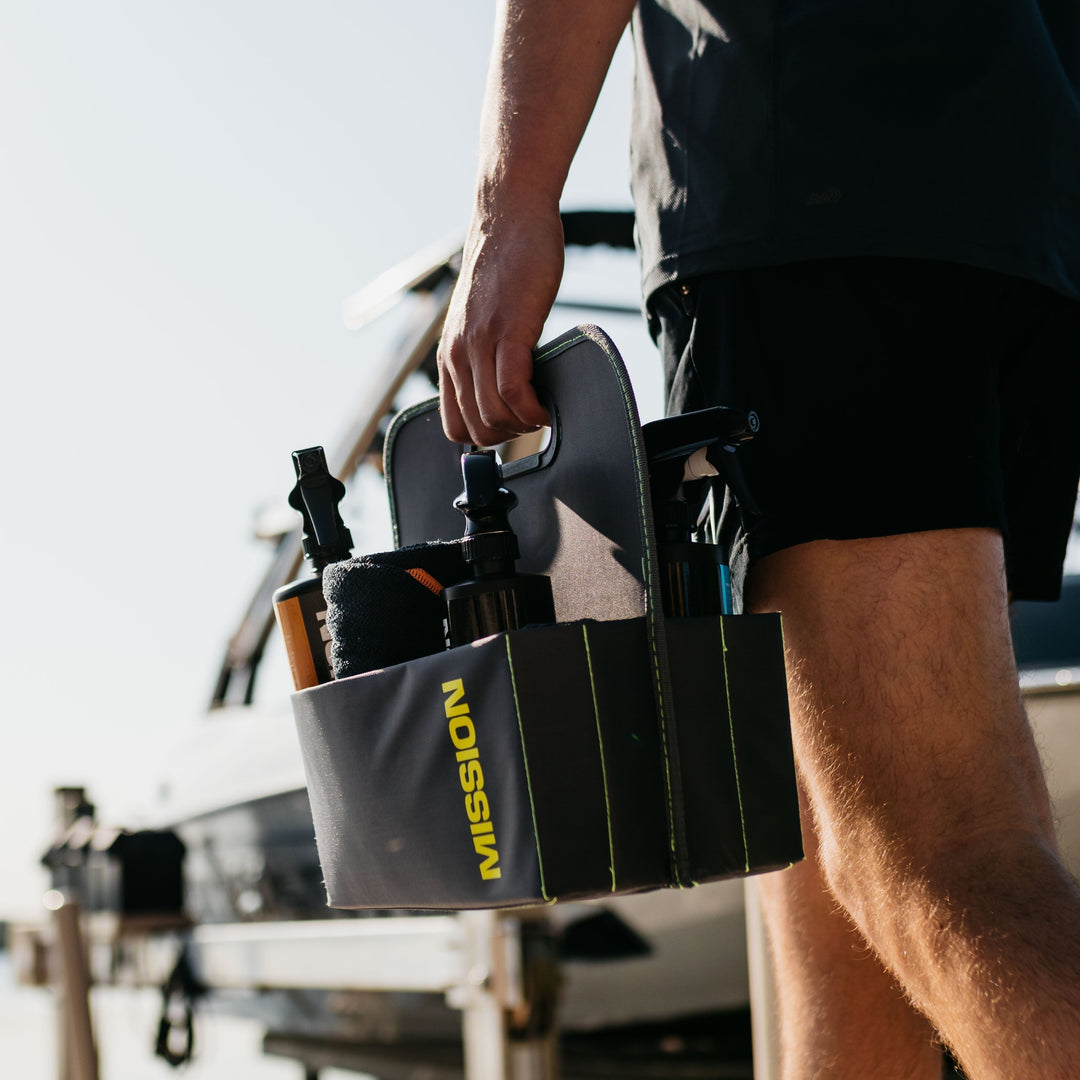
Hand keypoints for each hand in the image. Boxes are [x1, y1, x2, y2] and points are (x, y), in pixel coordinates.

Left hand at [438, 205, 563, 445]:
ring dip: (522, 425)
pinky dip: (531, 408)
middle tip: (533, 420)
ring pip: (491, 414)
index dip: (484, 438)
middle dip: (507, 436)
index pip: (453, 424)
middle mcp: (457, 353)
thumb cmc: (507, 265)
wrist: (510, 217)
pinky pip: (512, 389)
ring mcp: (479, 343)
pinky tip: (546, 404)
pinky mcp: (507, 330)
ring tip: (541, 412)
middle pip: (474, 427)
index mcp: (449, 355)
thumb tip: (507, 389)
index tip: (511, 429)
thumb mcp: (484, 319)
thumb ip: (487, 353)